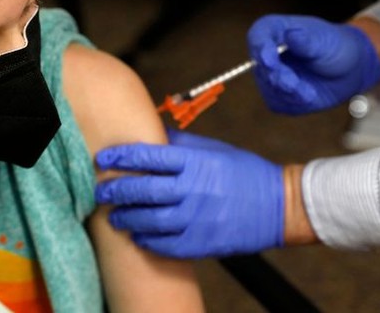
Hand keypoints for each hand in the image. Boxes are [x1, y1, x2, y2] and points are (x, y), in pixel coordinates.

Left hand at [94, 129, 283, 257]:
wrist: (279, 205)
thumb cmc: (244, 172)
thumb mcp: (214, 149)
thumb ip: (181, 144)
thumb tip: (152, 134)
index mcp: (196, 162)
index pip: (148, 156)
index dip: (121, 157)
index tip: (104, 159)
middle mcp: (194, 188)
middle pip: (143, 189)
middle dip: (116, 190)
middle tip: (100, 191)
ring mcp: (198, 217)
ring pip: (150, 220)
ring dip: (127, 218)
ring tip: (114, 217)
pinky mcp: (203, 242)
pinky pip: (167, 244)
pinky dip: (148, 241)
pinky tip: (138, 236)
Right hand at [247, 14, 379, 113]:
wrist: (349, 69)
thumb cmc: (335, 47)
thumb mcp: (325, 40)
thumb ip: (306, 41)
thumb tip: (291, 35)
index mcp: (274, 30)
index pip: (257, 36)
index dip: (260, 47)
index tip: (269, 59)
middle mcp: (266, 53)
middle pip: (260, 66)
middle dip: (277, 77)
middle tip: (293, 85)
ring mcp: (269, 75)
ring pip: (268, 88)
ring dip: (288, 93)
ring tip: (310, 93)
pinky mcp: (277, 95)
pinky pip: (278, 103)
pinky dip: (293, 103)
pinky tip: (309, 95)